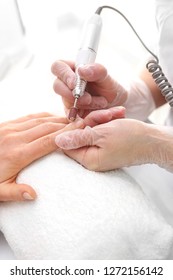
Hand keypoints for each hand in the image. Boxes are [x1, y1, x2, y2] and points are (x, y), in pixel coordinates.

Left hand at [0, 113, 83, 201]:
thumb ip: (15, 193)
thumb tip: (33, 194)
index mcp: (17, 155)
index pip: (47, 142)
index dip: (65, 136)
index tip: (79, 131)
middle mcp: (15, 138)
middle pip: (47, 128)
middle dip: (65, 125)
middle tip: (81, 124)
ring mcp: (9, 129)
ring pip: (39, 120)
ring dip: (56, 119)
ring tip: (70, 121)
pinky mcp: (5, 125)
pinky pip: (28, 117)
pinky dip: (42, 116)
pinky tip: (50, 118)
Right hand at [51, 60, 127, 117]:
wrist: (117, 105)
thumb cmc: (110, 88)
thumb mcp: (108, 77)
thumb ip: (97, 70)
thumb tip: (81, 71)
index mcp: (73, 69)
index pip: (58, 67)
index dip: (64, 74)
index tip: (75, 83)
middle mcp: (67, 84)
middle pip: (57, 86)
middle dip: (71, 93)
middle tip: (88, 98)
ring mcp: (68, 99)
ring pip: (66, 101)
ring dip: (83, 104)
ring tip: (101, 103)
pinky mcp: (72, 113)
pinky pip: (71, 115)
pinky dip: (83, 115)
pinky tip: (94, 113)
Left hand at [55, 118, 172, 171]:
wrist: (152, 140)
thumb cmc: (131, 137)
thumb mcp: (102, 134)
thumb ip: (78, 137)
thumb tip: (57, 141)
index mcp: (88, 160)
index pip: (67, 145)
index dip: (73, 128)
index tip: (86, 120)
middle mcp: (92, 160)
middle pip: (78, 136)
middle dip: (91, 122)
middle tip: (106, 117)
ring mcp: (98, 153)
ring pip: (89, 131)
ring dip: (101, 120)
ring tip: (115, 116)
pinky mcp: (105, 147)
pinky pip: (98, 133)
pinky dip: (106, 123)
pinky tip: (117, 117)